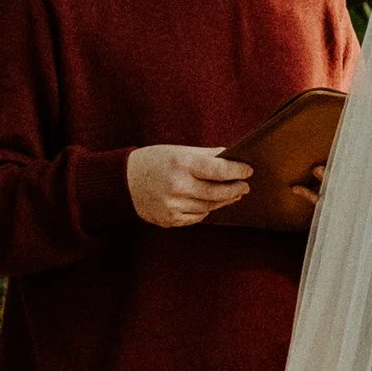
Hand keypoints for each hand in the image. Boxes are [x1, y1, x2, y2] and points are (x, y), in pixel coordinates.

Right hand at [127, 143, 253, 226]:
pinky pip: (196, 217)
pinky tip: (210, 203)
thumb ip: (206, 155)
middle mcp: (177, 186)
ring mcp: (172, 206)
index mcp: (181, 164)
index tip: (248, 171)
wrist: (123, 181)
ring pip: (209, 207)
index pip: (218, 169)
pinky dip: (205, 210)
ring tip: (233, 194)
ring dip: (223, 201)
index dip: (236, 171)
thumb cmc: (154, 161)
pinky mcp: (169, 220)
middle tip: (245, 186)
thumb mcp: (178, 151)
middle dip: (235, 189)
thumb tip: (232, 157)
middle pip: (216, 193)